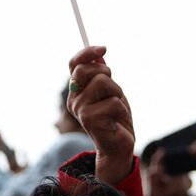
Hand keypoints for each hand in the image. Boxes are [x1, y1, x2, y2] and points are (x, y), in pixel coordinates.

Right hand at [67, 46, 134, 184]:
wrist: (118, 147)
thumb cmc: (115, 118)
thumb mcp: (111, 92)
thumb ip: (102, 75)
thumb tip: (98, 54)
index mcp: (77, 91)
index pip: (74, 64)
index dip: (87, 52)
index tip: (104, 48)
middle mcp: (74, 99)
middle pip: (86, 69)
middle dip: (107, 74)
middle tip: (113, 89)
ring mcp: (80, 109)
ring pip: (103, 82)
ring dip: (118, 93)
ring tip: (117, 108)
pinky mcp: (89, 119)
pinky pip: (113, 101)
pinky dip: (122, 109)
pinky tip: (118, 120)